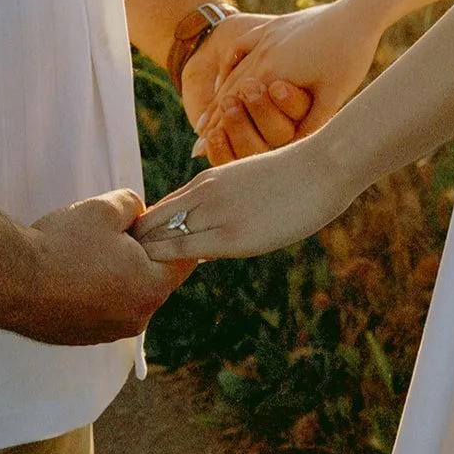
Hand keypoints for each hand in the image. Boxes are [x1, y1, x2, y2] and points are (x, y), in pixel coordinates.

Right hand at [12, 188, 195, 344]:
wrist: (12, 279)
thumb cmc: (63, 243)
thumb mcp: (106, 207)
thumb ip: (134, 206)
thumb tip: (139, 213)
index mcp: (150, 289)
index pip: (184, 261)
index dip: (173, 235)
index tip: (156, 220)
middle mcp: (134, 319)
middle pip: (153, 278)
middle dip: (142, 253)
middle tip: (116, 231)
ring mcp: (106, 333)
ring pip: (125, 295)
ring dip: (116, 273)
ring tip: (88, 250)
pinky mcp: (80, 338)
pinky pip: (100, 309)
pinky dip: (94, 291)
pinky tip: (71, 270)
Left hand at [131, 138, 353, 261]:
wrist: (322, 167)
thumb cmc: (292, 178)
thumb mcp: (244, 184)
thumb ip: (220, 206)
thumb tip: (206, 240)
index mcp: (205, 182)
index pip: (157, 211)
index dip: (144, 237)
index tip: (139, 260)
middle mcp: (202, 194)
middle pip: (149, 225)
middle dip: (136, 251)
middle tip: (131, 279)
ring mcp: (215, 214)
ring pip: (161, 238)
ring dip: (147, 261)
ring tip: (138, 285)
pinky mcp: (232, 236)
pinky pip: (185, 252)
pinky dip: (168, 265)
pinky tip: (165, 281)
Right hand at [193, 0, 381, 163]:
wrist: (359, 13)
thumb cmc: (349, 56)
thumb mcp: (333, 97)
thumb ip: (310, 126)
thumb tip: (294, 154)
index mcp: (273, 73)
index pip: (236, 106)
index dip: (219, 129)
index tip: (201, 148)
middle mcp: (263, 54)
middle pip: (230, 89)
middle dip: (214, 115)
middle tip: (199, 137)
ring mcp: (267, 36)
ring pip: (235, 68)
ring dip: (219, 91)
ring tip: (208, 110)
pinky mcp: (276, 26)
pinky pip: (244, 45)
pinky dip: (231, 62)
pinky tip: (226, 70)